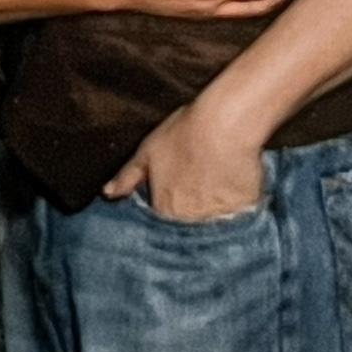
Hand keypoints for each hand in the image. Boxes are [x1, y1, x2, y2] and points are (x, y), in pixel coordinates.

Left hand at [103, 93, 265, 221]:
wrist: (225, 124)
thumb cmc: (184, 133)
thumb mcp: (148, 151)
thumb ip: (127, 177)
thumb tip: (107, 193)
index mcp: (165, 209)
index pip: (163, 222)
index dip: (170, 206)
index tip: (178, 192)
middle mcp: (190, 221)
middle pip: (188, 226)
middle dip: (191, 215)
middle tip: (200, 187)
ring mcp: (218, 220)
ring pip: (213, 225)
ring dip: (213, 214)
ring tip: (218, 187)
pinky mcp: (244, 214)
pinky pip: (239, 219)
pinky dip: (237, 210)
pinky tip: (236, 189)